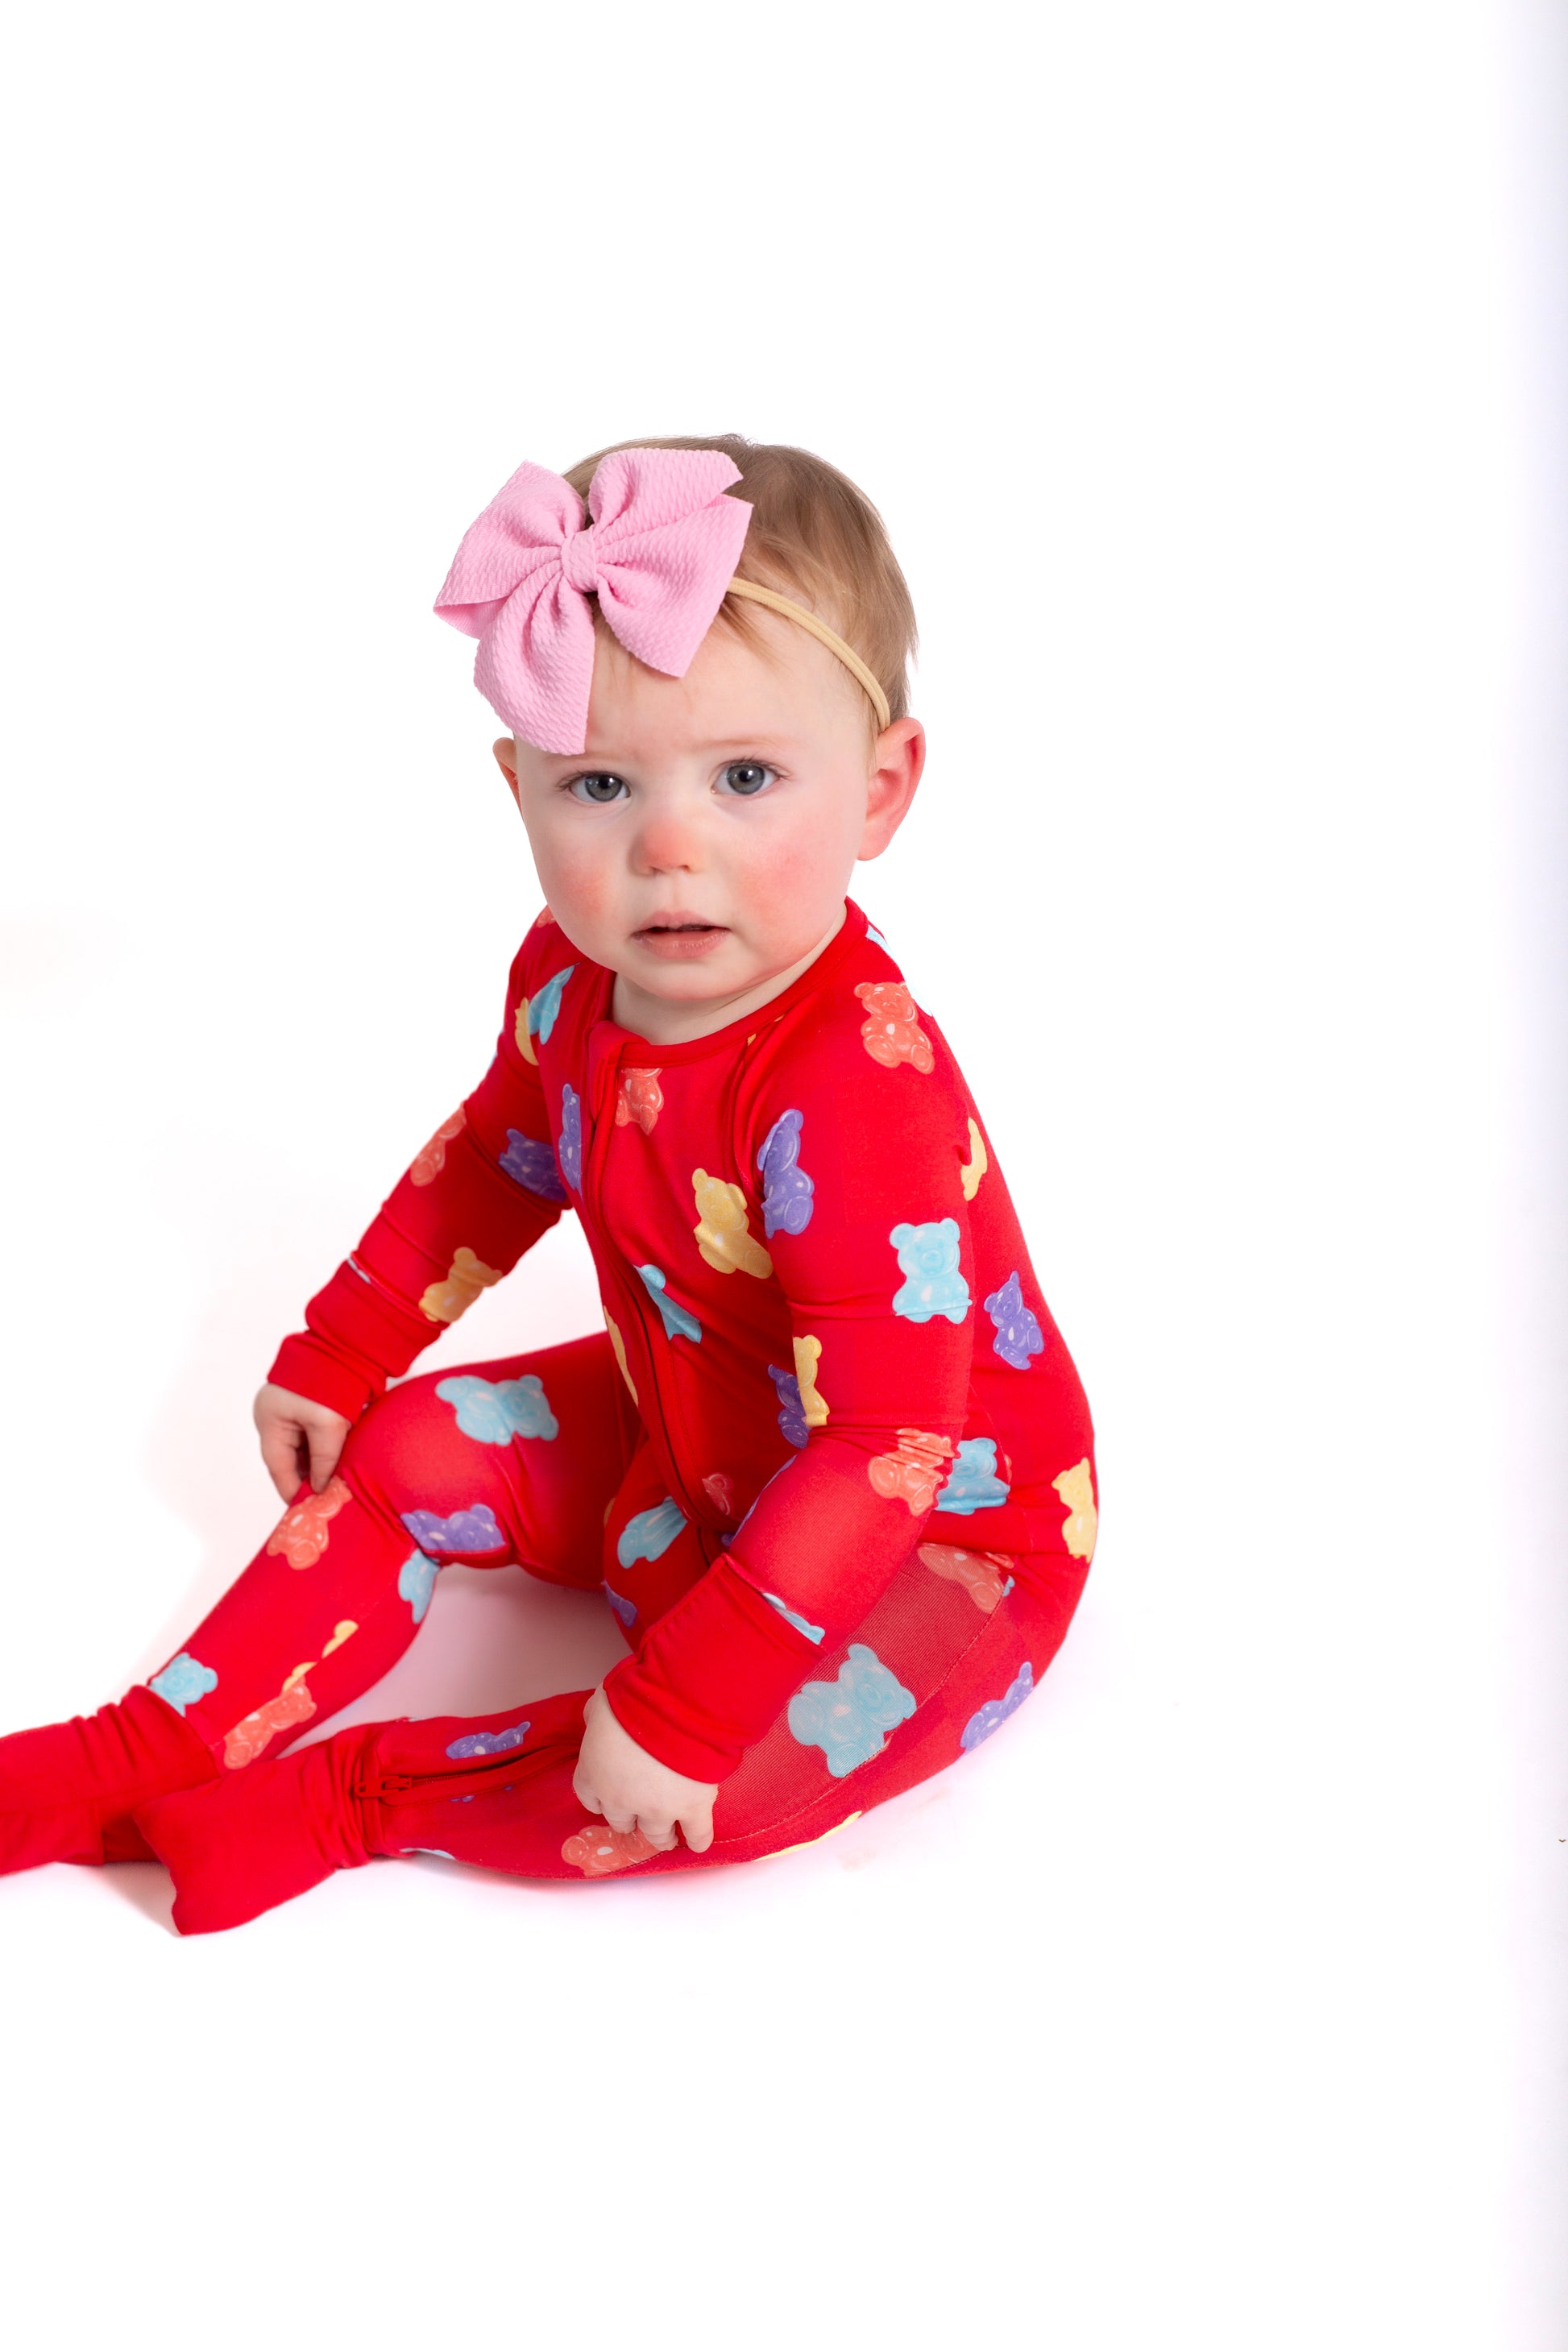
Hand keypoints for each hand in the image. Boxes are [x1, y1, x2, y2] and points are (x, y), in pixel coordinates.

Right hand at [253, 1383, 352, 1502]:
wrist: (348, 1344)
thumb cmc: (332, 1382)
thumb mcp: (328, 1427)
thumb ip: (323, 1461)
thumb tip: (321, 1489)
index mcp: (270, 1421)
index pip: (279, 1468)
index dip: (293, 1492)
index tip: (308, 1512)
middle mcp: (276, 1416)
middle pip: (289, 1459)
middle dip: (307, 1479)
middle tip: (325, 1501)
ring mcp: (291, 1409)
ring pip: (303, 1448)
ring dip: (318, 1465)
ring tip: (335, 1486)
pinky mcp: (309, 1404)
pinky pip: (313, 1436)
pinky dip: (324, 1450)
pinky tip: (338, 1463)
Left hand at [572, 1686, 717, 1853]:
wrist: (673, 1707)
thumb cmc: (632, 1698)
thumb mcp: (601, 1702)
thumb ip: (595, 1717)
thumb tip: (596, 1717)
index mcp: (594, 1774)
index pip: (590, 1799)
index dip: (602, 1798)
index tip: (610, 1796)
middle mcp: (621, 1800)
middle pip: (621, 1822)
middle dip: (631, 1818)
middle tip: (640, 1814)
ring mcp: (657, 1809)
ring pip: (656, 1834)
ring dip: (661, 1835)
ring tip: (668, 1837)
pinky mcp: (692, 1808)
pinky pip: (697, 1833)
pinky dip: (698, 1839)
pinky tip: (697, 1843)